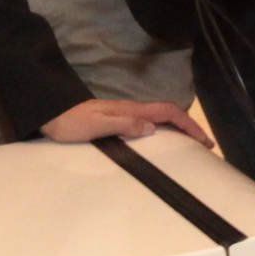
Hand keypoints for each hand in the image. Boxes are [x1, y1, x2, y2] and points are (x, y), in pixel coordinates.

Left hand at [42, 97, 215, 149]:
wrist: (50, 114)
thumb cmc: (70, 122)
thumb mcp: (96, 125)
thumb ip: (123, 125)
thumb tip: (152, 128)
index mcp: (130, 110)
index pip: (167, 112)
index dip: (188, 124)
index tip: (203, 139)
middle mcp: (130, 111)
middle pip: (167, 114)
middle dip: (188, 127)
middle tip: (204, 145)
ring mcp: (124, 115)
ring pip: (159, 119)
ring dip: (177, 129)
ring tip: (189, 145)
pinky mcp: (117, 121)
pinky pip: (148, 124)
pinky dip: (162, 132)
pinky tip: (160, 143)